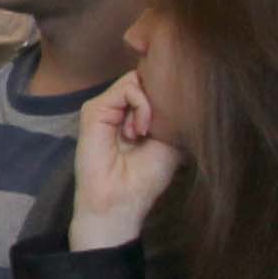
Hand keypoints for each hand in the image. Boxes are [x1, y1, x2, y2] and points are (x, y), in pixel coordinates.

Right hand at [64, 74, 184, 249]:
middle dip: (160, 96)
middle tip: (157, 128)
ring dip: (150, 106)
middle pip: (146, 77)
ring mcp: (106, 107)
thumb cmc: (146, 178)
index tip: (178, 111)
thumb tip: (183, 86)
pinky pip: (126, 88)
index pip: (154, 84)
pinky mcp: (94, 110)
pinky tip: (138, 132)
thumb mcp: (170, 139)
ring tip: (144, 133)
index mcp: (136, 114)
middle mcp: (120, 108)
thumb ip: (171, 112)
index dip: (169, 89)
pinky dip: (141, 106)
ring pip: (137, 79)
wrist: (120, 201)